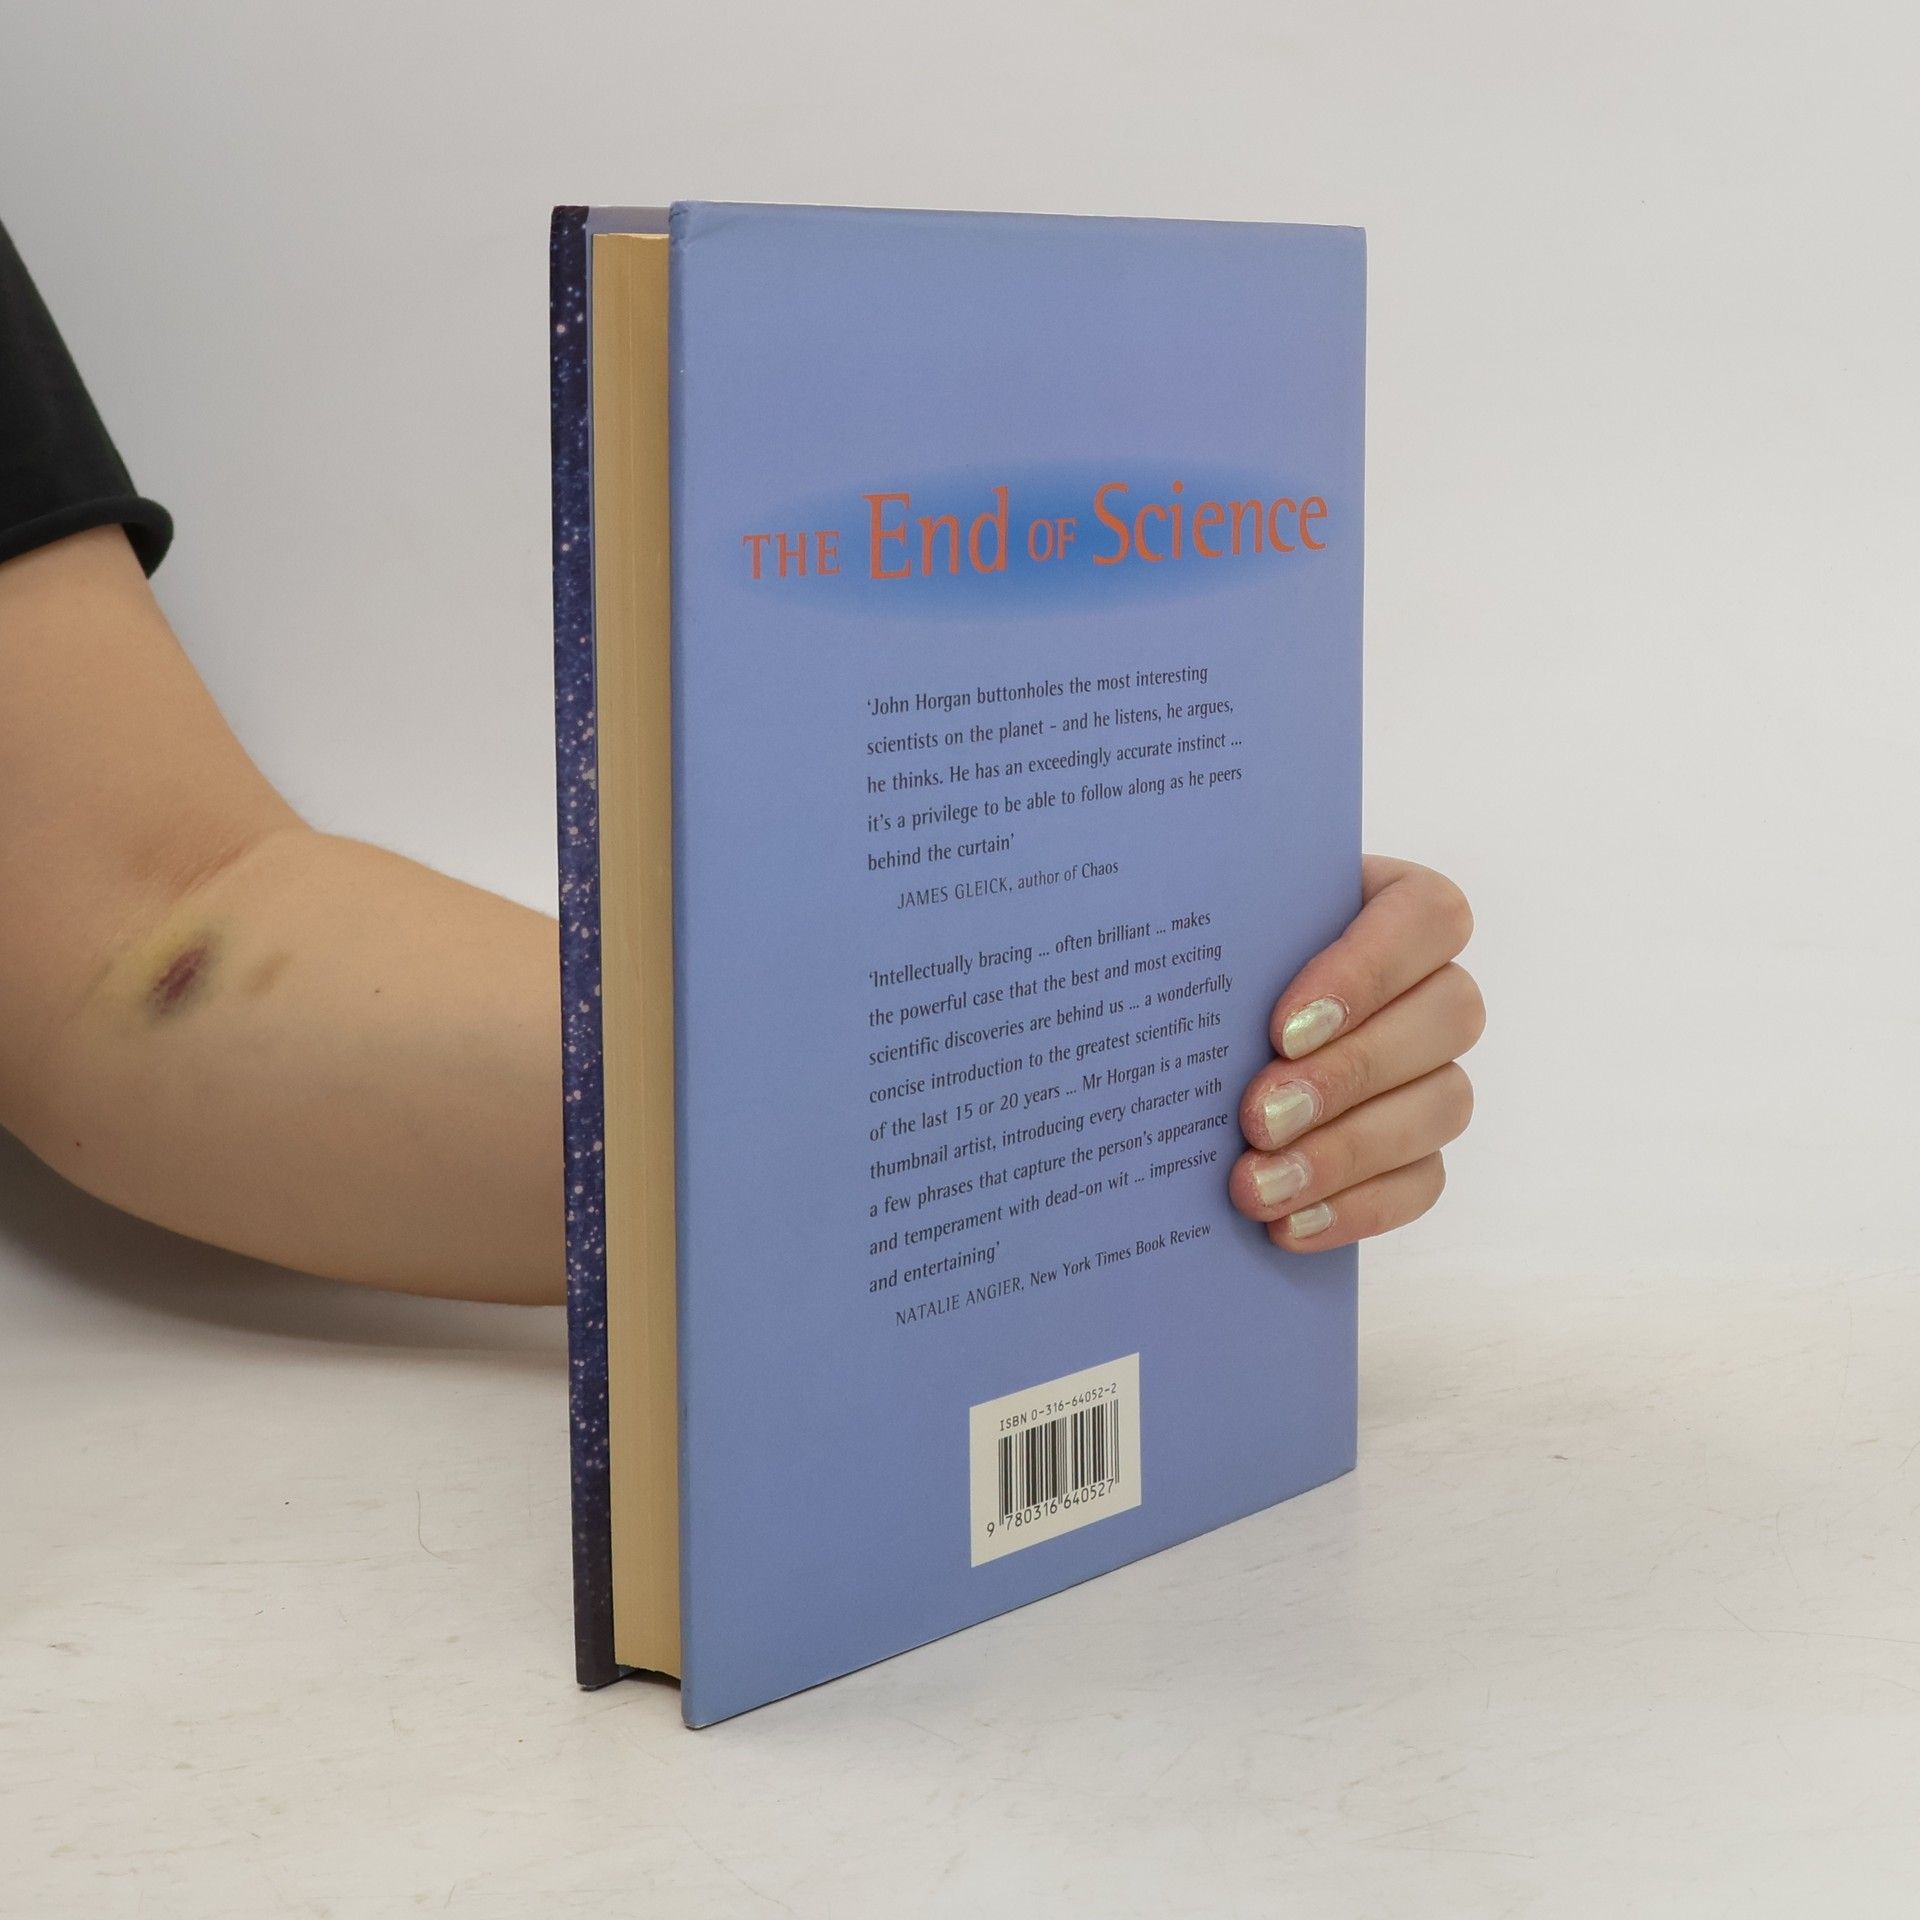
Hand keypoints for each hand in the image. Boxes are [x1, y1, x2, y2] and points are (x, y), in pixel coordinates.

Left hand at [1227, 856, 1482, 1252]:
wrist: (1197, 1019)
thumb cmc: (1211, 953)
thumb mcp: (1215, 926)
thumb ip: (1215, 931)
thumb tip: (1154, 960)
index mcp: (1396, 905)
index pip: (1427, 918)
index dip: (1368, 973)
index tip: (1282, 1028)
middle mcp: (1433, 983)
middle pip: (1447, 1018)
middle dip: (1349, 1075)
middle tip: (1257, 1116)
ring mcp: (1435, 1067)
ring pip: (1442, 1105)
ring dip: (1348, 1152)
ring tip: (1257, 1184)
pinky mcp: (1420, 1143)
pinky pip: (1423, 1181)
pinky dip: (1357, 1208)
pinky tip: (1287, 1225)